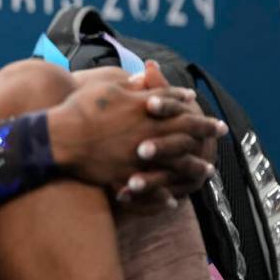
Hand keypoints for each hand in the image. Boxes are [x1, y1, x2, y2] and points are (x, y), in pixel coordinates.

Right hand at [47, 66, 224, 195]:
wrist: (59, 137)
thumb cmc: (79, 108)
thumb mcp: (105, 88)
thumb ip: (130, 86)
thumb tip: (144, 78)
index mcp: (142, 109)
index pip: (174, 104)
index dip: (190, 105)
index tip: (199, 102)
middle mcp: (147, 132)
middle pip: (183, 133)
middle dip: (204, 132)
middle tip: (221, 133)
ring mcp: (138, 156)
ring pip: (174, 163)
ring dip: (193, 166)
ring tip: (207, 170)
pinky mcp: (125, 175)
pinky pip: (150, 188)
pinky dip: (162, 195)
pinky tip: (173, 200)